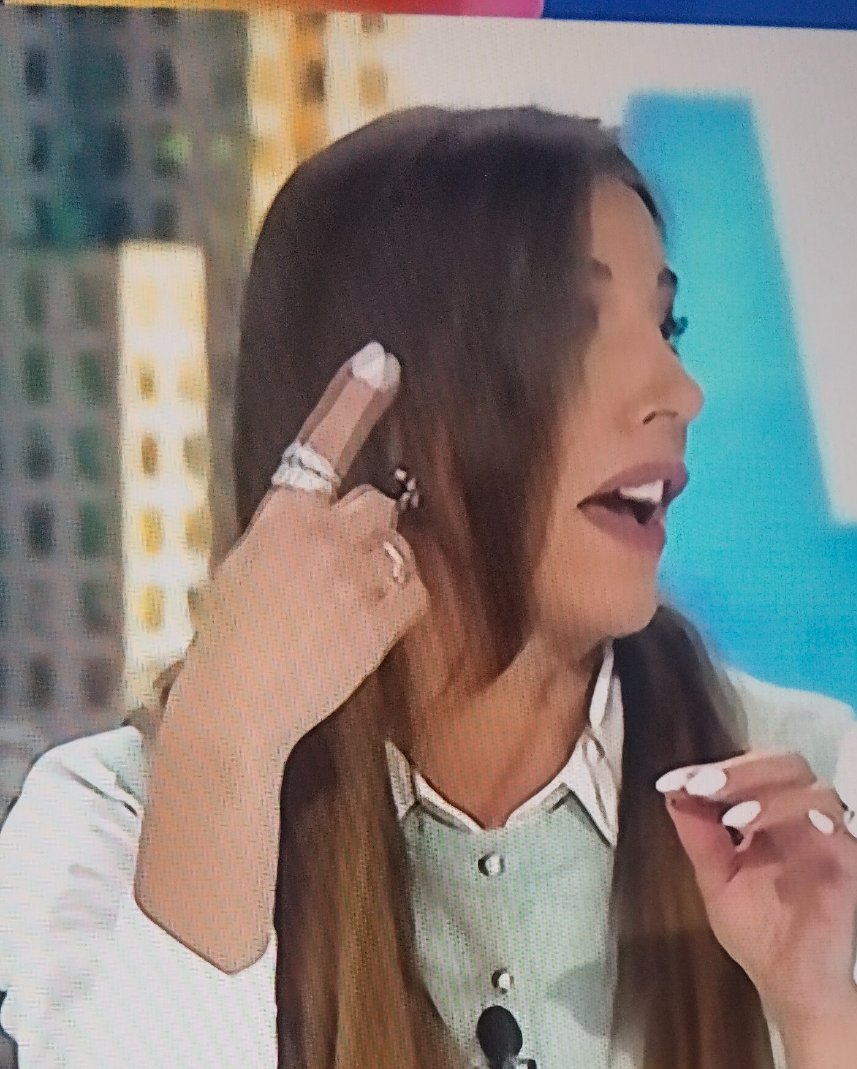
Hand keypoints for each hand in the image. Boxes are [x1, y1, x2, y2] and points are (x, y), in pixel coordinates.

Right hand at [176, 344, 428, 770]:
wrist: (235, 706)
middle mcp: (319, 535)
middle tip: (347, 574)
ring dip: (386, 569)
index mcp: (278, 517)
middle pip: (378, 503)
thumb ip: (283, 539)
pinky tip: (370, 630)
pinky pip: (416, 592)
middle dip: (372, 532)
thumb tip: (310, 530)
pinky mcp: (378, 618)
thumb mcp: (239, 572)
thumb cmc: (228, 648)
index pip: (323, 443)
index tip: (382, 363)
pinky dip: (402, 607)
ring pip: (399, 547)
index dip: (355, 399)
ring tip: (350, 610)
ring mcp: (353, 575)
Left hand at [659, 750, 856, 1043]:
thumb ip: (699, 837)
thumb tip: (674, 792)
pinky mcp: (849, 862)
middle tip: (702, 784)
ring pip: (813, 787)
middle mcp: (804, 820)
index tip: (672, 781)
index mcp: (772, 818)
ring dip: (768, 792)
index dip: (714, 769)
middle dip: (741, 770)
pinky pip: (836, 825)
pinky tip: (760, 830)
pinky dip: (801, 817)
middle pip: (786, 764)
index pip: (752, 771)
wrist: (791, 988)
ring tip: (732, 817)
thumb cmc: (762, 936)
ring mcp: (830, 838)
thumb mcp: (715, 882)